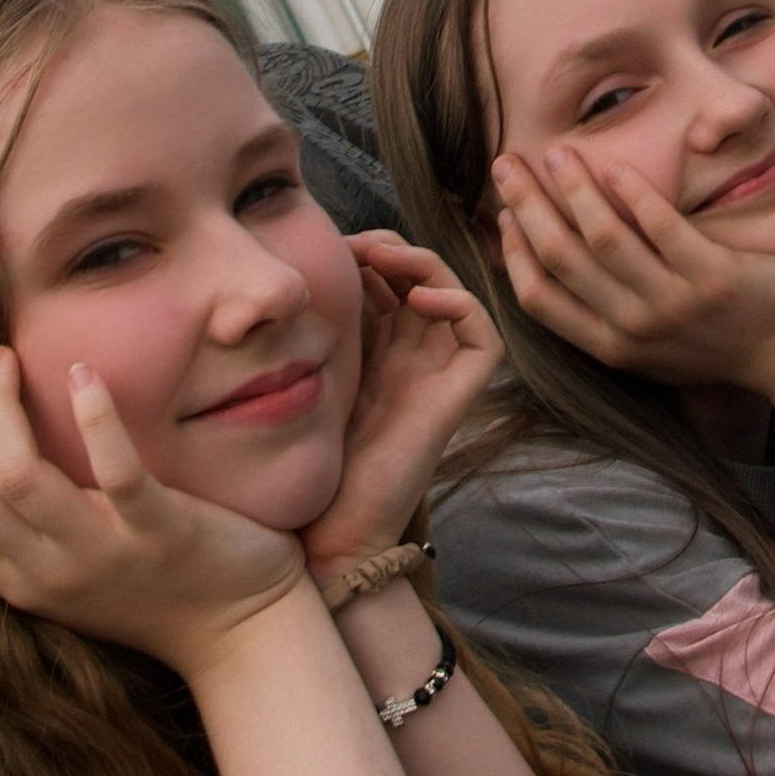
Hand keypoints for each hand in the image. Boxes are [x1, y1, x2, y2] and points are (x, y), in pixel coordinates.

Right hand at [0, 348, 304, 682]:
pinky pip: (116, 470)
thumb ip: (20, 531)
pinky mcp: (161, 531)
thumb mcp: (65, 571)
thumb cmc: (151, 588)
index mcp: (16, 579)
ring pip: (17, 474)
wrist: (242, 633)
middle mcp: (46, 571)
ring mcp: (102, 552)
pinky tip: (83, 372)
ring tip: (6, 361)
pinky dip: (94, 414)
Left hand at [305, 238, 500, 576]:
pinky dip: (460, 305)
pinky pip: (482, 337)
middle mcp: (412, 357)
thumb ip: (312, 333)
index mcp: (376, 351)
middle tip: (357, 248)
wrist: (330, 528)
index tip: (330, 249)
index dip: (368, 255)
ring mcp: (437, 375)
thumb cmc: (310, 462)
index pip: (387, 282)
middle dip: (393, 252)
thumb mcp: (307, 377)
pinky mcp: (458, 395)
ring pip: (453, 295)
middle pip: (421, 280)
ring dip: (425, 266)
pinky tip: (421, 300)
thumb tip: (292, 278)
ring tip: (386, 260)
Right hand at [491, 142, 774, 405]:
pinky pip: (661, 226)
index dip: (514, 252)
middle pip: (560, 259)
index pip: (538, 298)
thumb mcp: (656, 346)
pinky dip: (633, 194)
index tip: (503, 213)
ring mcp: (673, 303)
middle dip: (527, 206)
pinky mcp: (712, 277)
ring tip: (558, 152)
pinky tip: (615, 166)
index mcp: (613, 347)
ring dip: (573, 190)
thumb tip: (568, 266)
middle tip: (507, 164)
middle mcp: (635, 329)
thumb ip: (613, 312)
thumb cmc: (727, 343)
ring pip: (602, 239)